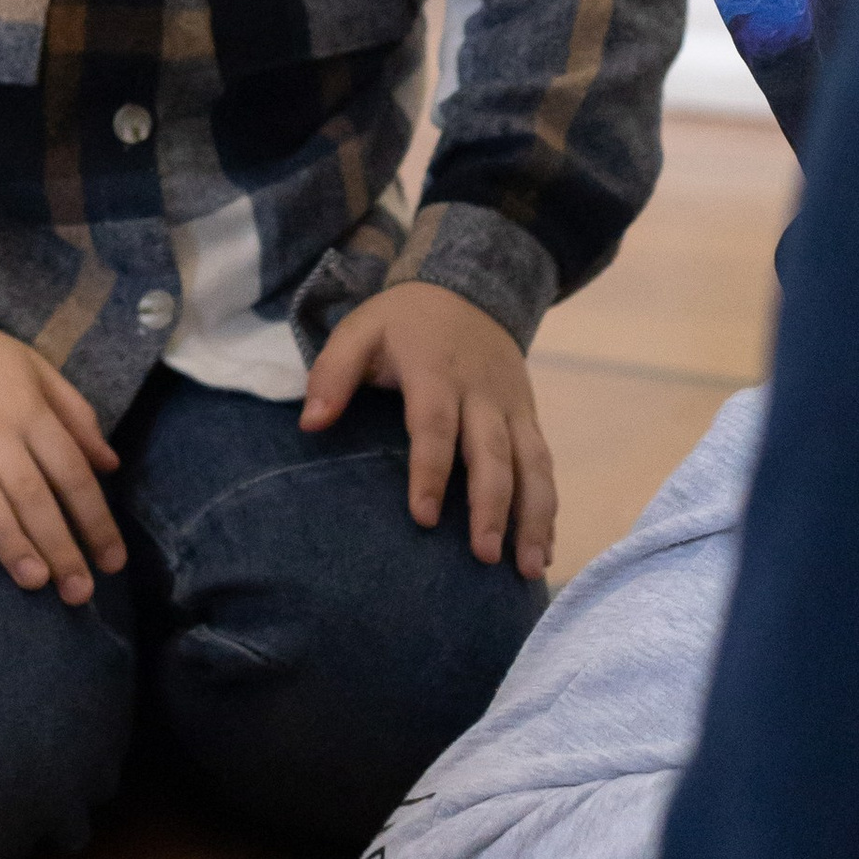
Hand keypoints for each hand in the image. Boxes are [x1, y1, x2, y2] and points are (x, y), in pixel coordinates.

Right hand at [0, 312, 126, 601]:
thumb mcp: (34, 368)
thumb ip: (75, 414)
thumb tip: (111, 464)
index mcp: (26, 408)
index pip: (71, 470)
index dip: (96, 518)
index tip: (113, 562)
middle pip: (31, 490)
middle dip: (60, 543)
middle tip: (79, 593)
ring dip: (7, 537)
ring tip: (32, 579)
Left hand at [305, 287, 555, 579]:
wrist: (471, 289)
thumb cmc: (404, 322)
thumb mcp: (360, 330)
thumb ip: (333, 373)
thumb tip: (310, 423)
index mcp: (436, 371)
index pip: (435, 425)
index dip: (430, 471)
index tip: (423, 518)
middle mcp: (482, 393)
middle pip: (492, 453)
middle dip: (492, 506)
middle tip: (484, 556)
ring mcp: (512, 407)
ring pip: (531, 464)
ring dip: (533, 517)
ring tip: (529, 568)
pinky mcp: (529, 418)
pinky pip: (544, 466)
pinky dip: (547, 509)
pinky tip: (542, 551)